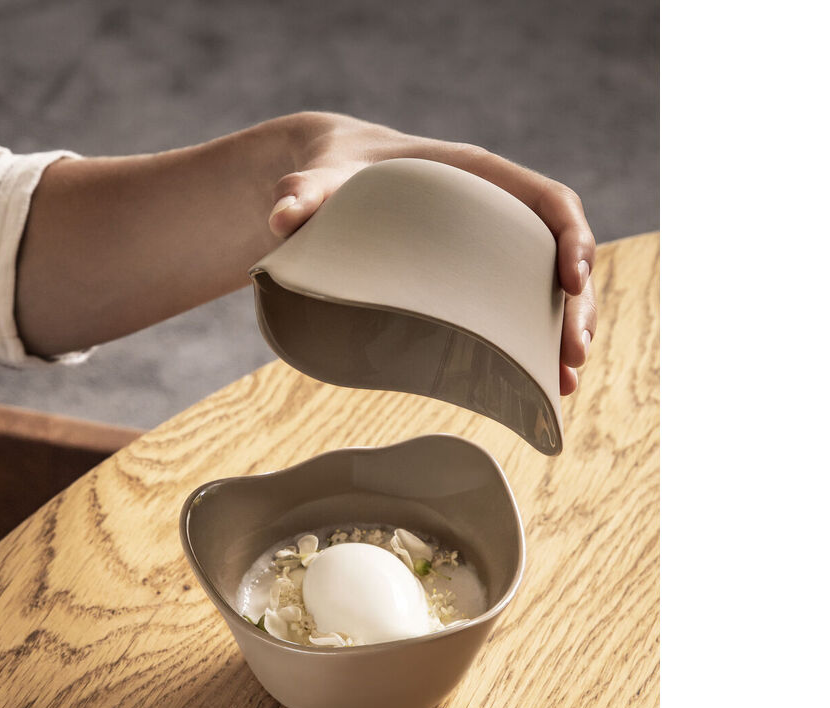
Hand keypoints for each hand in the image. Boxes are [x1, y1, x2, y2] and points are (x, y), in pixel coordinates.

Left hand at [266, 114, 596, 395]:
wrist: (333, 183)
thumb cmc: (337, 174)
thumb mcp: (322, 178)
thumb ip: (305, 192)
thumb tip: (281, 216)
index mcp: (478, 178)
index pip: (549, 201)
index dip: (573, 238)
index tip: (574, 280)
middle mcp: (496, 214)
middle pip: (560, 255)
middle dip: (575, 306)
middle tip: (572, 354)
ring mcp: (491, 251)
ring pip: (547, 291)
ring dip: (562, 336)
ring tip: (564, 382)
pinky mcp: (475, 281)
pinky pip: (518, 312)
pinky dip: (533, 346)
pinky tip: (541, 383)